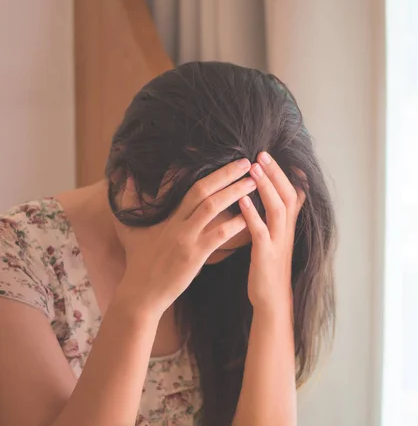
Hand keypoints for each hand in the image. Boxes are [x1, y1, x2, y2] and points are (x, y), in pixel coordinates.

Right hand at [115, 159, 255, 313]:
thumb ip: (130, 201)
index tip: (226, 160)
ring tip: (253, 182)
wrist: (140, 294)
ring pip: (213, 207)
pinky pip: (219, 234)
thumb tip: (127, 177)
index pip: (188, 186)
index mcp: (168, 216)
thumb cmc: (138, 262)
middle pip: (203, 190)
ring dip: (235, 192)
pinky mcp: (194, 255)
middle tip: (246, 162)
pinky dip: (236, 223)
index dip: (208, 171)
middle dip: (226, 174)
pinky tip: (250, 216)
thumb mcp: (130, 230)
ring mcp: (186, 238)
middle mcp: (178, 223)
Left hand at [239, 152, 305, 314]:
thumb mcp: (275, 239)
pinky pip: (261, 231)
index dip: (287, 173)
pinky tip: (241, 201)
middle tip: (262, 153)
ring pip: (278, 209)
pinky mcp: (266, 255)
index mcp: (287, 226)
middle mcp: (286, 230)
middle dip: (276, 173)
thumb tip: (268, 198)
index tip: (274, 154)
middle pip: (289, 194)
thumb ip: (273, 218)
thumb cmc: (269, 267)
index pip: (294, 193)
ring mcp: (278, 242)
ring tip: (254, 169)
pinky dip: (252, 214)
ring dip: (266, 187)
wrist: (272, 300)